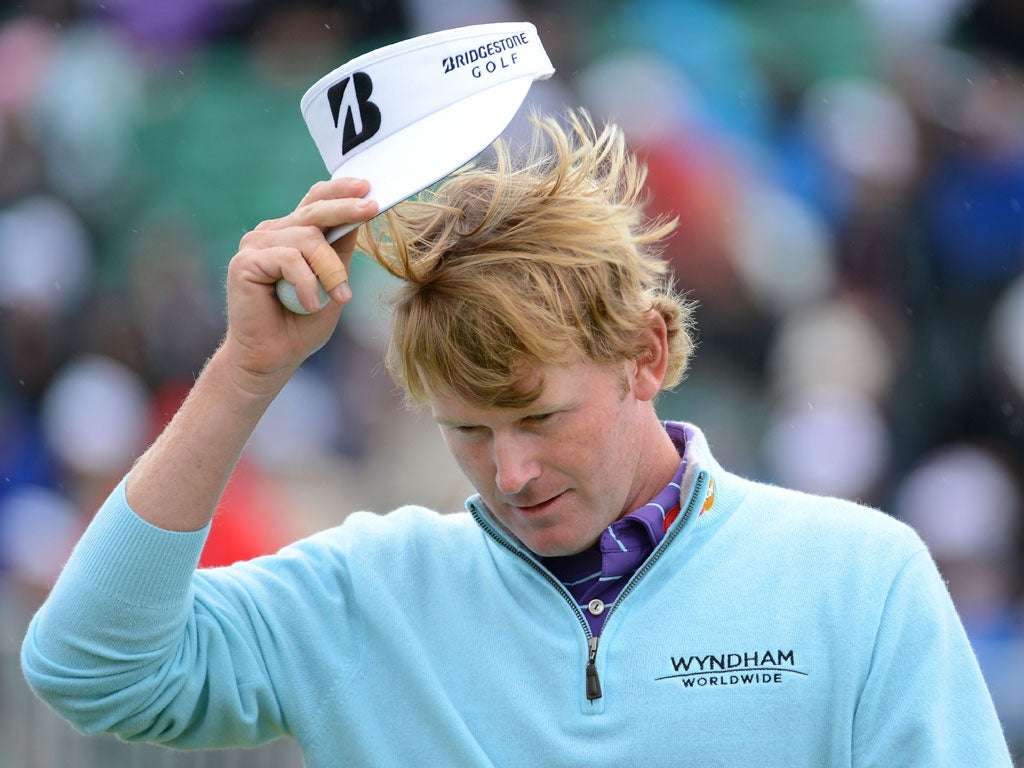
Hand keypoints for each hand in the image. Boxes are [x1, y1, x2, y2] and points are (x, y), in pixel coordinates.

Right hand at [221, 177, 378, 381]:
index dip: (340, 190)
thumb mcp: (334, 284)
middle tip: (371, 208)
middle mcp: (272, 233)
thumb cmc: (302, 324)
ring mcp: (256, 245)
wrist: (272, 357)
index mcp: (292, 234)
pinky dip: (306, 284)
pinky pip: (289, 260)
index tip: (367, 186)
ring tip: (337, 298)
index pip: (316, 201)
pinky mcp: (245, 262)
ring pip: (307, 239)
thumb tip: (358, 219)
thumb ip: (342, 254)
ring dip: (330, 270)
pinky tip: (308, 305)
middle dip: (346, 209)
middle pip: (314, 211)